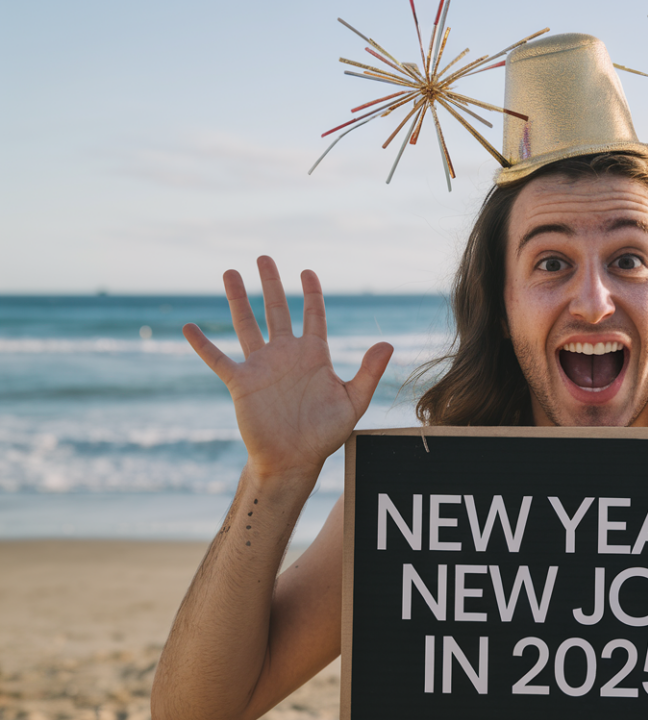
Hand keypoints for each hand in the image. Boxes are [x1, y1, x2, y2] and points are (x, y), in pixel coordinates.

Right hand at [183, 256, 393, 480]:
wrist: (295, 460)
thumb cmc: (325, 434)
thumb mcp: (353, 401)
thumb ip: (368, 372)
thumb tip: (387, 343)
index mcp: (314, 355)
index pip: (313, 315)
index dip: (311, 293)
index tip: (307, 271)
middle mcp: (286, 355)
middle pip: (277, 310)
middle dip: (272, 284)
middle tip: (264, 257)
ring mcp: (262, 366)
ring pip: (247, 325)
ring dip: (238, 300)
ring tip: (230, 273)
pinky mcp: (242, 383)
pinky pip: (218, 360)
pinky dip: (203, 345)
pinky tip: (188, 327)